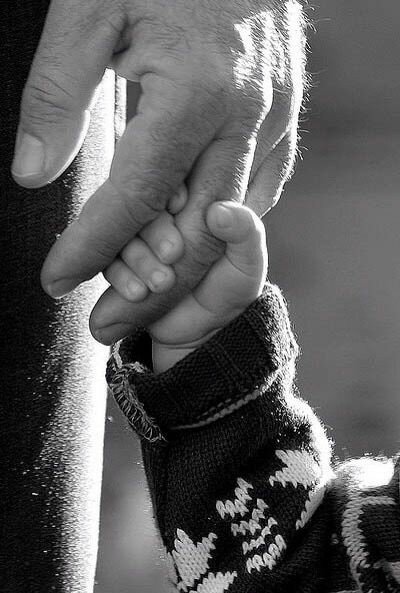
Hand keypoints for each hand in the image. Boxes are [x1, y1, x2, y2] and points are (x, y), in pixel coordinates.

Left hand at [11, 0, 304, 343]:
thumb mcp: (91, 8)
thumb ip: (60, 92)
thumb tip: (35, 173)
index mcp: (197, 91)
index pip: (137, 195)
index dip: (93, 245)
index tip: (57, 281)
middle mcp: (245, 118)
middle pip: (196, 233)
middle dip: (147, 288)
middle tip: (104, 325)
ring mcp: (272, 124)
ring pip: (229, 226)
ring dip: (183, 271)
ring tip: (139, 301)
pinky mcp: (282, 125)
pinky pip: (254, 197)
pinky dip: (218, 231)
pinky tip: (186, 246)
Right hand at [105, 198, 267, 373]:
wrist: (203, 330)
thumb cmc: (230, 289)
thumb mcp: (248, 264)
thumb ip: (245, 233)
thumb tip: (220, 211)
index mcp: (193, 203)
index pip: (173, 183)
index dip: (172, 192)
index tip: (180, 206)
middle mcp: (161, 216)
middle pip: (141, 207)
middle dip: (154, 231)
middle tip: (173, 254)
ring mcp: (138, 239)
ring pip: (120, 233)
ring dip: (136, 257)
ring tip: (161, 283)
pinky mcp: (121, 262)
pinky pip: (107, 260)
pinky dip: (119, 275)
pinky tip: (137, 292)